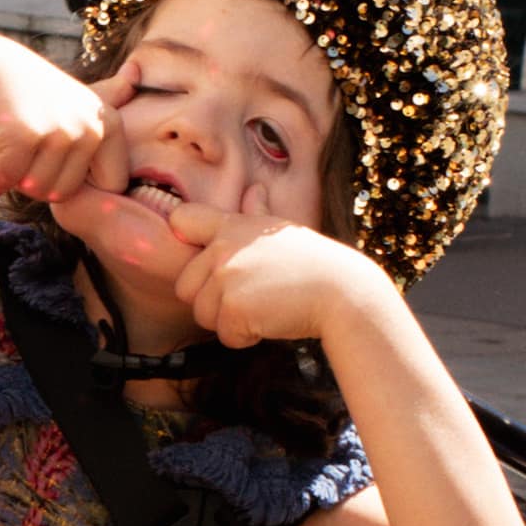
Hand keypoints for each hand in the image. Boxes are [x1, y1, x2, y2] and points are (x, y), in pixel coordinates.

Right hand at [0, 29, 115, 213]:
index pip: (109, 186)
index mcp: (109, 124)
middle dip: (40, 183)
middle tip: (27, 154)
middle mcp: (89, 126)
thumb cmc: (34, 90)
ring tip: (12, 154)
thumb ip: (112, 94)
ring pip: (37, 189)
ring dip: (16, 181)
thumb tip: (135, 73)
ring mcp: (58, 130)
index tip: (58, 159)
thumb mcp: (79, 94)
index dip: (77, 182)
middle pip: (66, 193)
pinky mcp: (23, 136)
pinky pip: (9, 179)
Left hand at [168, 216, 380, 351]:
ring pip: (202, 315)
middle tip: (252, 296)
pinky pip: (224, 336)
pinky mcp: (233, 308)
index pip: (182, 219)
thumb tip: (254, 188)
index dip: (186, 239)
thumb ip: (256, 213)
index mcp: (232, 225)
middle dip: (211, 300)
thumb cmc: (316, 264)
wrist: (344, 292)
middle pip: (185, 286)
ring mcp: (226, 277)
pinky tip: (271, 321)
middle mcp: (223, 248)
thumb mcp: (282, 232)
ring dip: (229, 321)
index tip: (209, 257)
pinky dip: (245, 338)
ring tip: (264, 306)